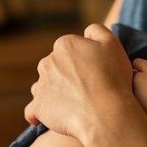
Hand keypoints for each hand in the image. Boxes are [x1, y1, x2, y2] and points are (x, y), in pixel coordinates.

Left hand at [25, 24, 134, 140]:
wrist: (105, 113)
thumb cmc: (112, 78)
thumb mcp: (113, 44)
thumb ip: (97, 31)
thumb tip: (86, 32)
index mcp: (65, 44)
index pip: (70, 48)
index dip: (84, 59)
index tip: (96, 70)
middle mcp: (48, 61)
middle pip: (56, 65)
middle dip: (67, 73)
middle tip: (87, 86)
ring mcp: (41, 85)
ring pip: (45, 85)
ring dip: (55, 91)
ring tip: (74, 102)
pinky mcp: (38, 106)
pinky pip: (33, 109)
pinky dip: (40, 112)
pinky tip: (49, 115)